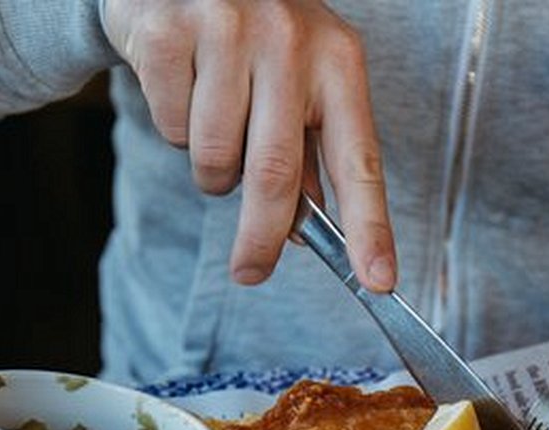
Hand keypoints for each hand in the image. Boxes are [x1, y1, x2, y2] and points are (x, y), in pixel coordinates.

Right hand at [101, 0, 395, 290]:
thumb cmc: (252, 35)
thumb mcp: (298, 81)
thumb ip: (305, 153)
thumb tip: (298, 231)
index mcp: (337, 59)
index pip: (359, 160)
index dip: (370, 227)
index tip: (379, 280)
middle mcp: (289, 40)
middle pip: (276, 175)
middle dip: (260, 239)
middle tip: (249, 272)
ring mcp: (228, 30)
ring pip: (214, 157)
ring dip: (211, 170)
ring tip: (213, 127)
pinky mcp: (169, 31)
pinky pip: (172, 127)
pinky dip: (174, 127)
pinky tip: (183, 87)